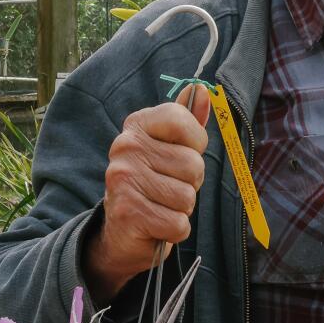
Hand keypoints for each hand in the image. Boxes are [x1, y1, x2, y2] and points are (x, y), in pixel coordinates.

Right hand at [84, 86, 210, 301]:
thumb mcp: (169, 148)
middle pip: (192, 164)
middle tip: (168, 188)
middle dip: (190, 183)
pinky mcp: (128, 213)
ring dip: (182, 208)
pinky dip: (175, 230)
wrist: (120, 232)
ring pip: (187, 196)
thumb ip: (187, 121)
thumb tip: (203, 90)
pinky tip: (157, 225)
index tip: (182, 154)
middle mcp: (125, 147)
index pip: (182, 120)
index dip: (195, 142)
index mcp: (136, 125)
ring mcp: (124, 180)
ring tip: (161, 205)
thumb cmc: (152, 184)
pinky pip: (178, 223)